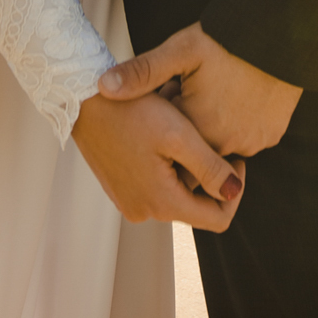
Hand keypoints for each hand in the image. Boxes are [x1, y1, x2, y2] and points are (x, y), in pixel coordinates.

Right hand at [71, 89, 244, 230]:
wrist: (83, 98)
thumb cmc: (132, 110)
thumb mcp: (179, 134)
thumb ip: (210, 168)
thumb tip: (234, 192)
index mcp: (163, 202)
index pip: (218, 218)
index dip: (233, 189)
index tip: (233, 157)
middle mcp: (145, 212)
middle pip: (196, 206)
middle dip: (207, 175)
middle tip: (205, 136)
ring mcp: (129, 202)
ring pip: (175, 194)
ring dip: (185, 168)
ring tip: (181, 130)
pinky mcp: (120, 190)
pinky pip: (155, 187)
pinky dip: (166, 167)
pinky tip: (160, 136)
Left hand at [99, 22, 301, 158]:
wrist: (283, 33)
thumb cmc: (229, 39)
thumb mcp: (181, 49)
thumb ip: (142, 72)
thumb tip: (104, 87)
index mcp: (197, 127)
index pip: (168, 147)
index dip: (164, 123)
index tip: (169, 95)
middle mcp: (225, 144)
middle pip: (194, 150)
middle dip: (186, 129)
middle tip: (191, 92)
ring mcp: (252, 143)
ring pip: (221, 146)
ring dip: (212, 127)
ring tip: (213, 91)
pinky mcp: (271, 136)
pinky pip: (246, 139)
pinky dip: (237, 124)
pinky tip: (235, 96)